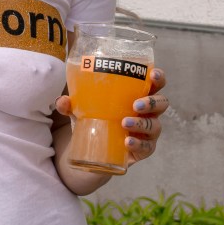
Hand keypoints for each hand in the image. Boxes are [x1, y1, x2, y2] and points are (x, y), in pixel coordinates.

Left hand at [54, 68, 168, 169]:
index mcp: (138, 95)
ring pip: (155, 126)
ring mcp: (148, 132)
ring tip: (125, 123)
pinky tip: (127, 142)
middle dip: (152, 102)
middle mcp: (148, 112)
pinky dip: (138, 144)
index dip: (158, 78)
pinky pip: (147, 147)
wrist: (93, 149)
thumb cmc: (96, 119)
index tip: (152, 75)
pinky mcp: (144, 149)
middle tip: (136, 105)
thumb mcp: (82, 110)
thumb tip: (62, 101)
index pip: (155, 84)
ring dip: (142, 124)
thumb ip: (71, 104)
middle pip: (162, 104)